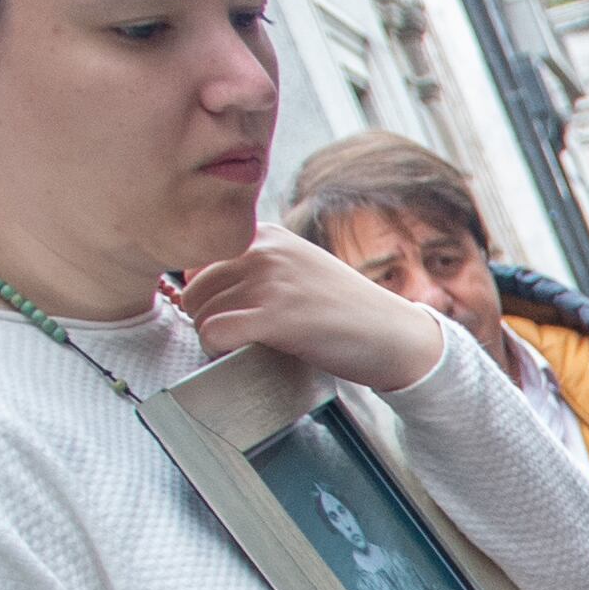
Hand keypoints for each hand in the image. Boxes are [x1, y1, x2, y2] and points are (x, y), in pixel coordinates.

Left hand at [170, 229, 447, 391]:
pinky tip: (241, 354)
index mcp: (266, 234)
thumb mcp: (299, 267)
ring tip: (246, 347)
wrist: (395, 335)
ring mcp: (269, 281)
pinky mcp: (275, 316)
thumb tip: (200, 282)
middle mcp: (263, 250)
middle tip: (238, 339)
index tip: (228, 314)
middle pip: (193, 290)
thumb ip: (258, 265)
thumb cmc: (347, 310)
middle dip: (207, 319)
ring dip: (214, 338)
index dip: (207, 295)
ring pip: (199, 313)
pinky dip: (218, 350)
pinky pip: (213, 333)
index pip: (198, 261)